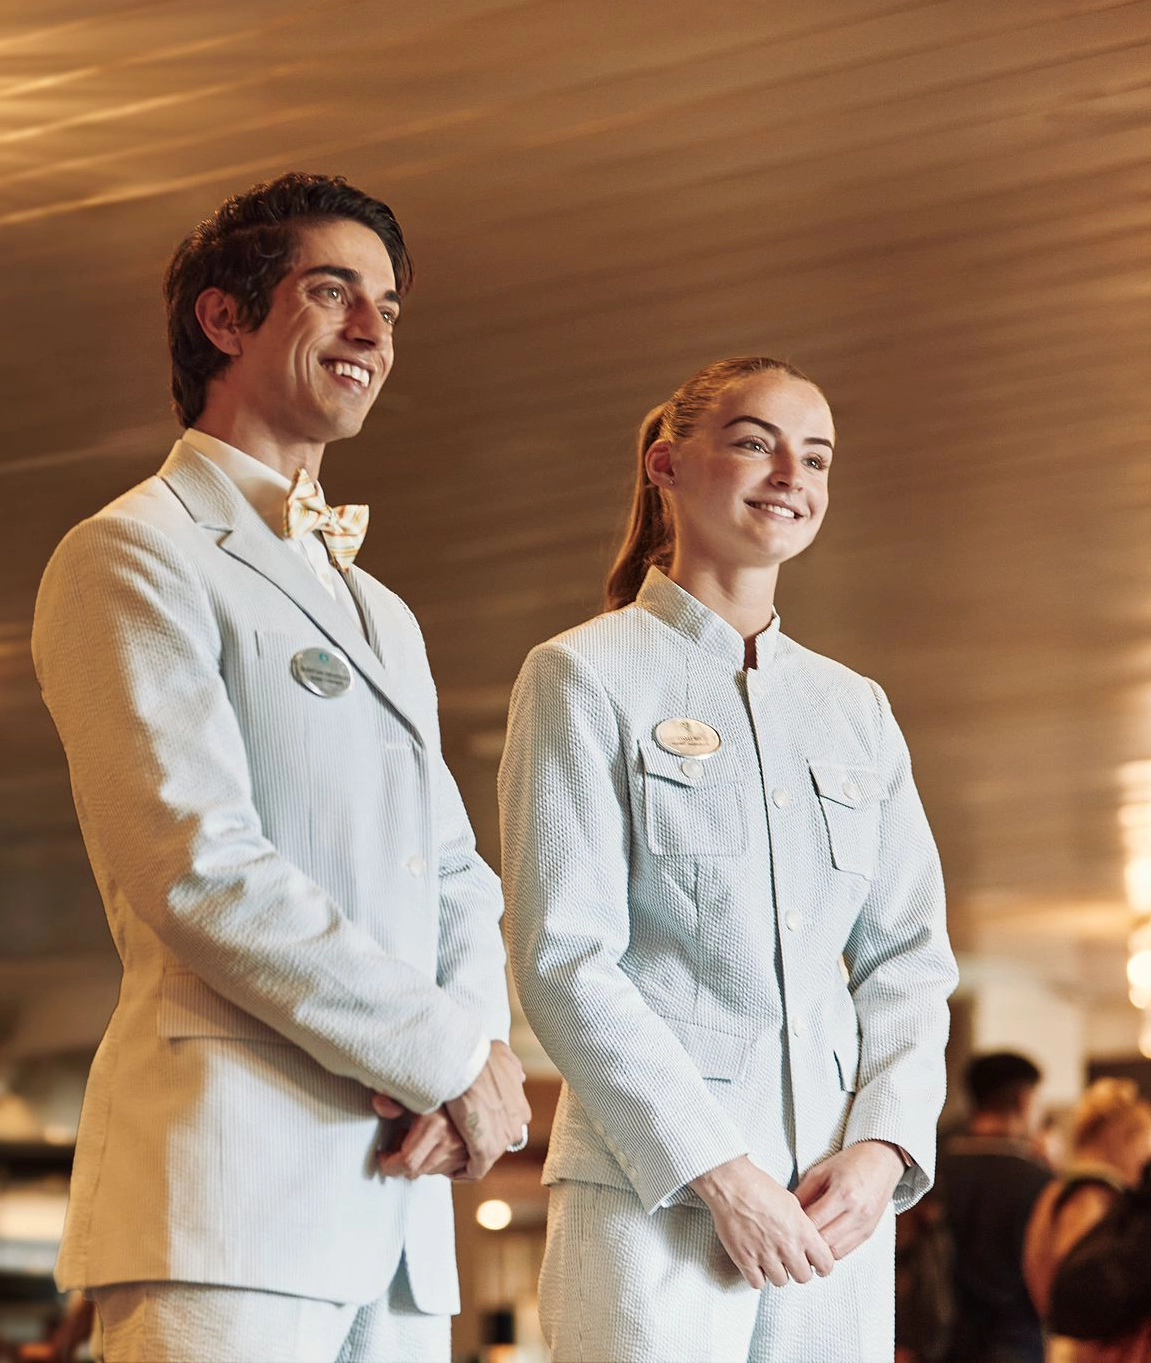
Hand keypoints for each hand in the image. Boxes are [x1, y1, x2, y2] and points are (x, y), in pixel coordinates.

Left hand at [374, 1098, 468, 1179]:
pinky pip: (442, 1171)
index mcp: (435, 1126)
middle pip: (414, 1171)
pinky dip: (431, 1162)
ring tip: (416, 1140)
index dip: (388, 1164)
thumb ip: (393, 1099)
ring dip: (416, 1162)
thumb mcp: (415, 1093)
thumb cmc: (439, 1091)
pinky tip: (431, 1145)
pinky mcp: (467, 1157)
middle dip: (399, 1164)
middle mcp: (449, 1142)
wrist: (469, 1090)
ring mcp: (460, 1152)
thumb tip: (378, 1103)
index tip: (382, 1155)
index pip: (407, 1162)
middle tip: (396, 1146)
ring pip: (426, 1172)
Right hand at [444, 1040, 531, 1180]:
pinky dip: (463, 1172)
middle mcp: (516, 1126)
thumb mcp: (503, 1057)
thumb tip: (520, 1077)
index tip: (475, 1122)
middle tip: (459, 1137)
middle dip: (481, 1139)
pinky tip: (449, 1169)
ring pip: (486, 1154)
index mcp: (520, 1108)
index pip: (507, 1123)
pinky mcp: (486, 1151)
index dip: (490, 1124)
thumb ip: (513, 1068)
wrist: (467, 1067)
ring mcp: (503, 1140)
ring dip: (470, 1154)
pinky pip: (476, 1170)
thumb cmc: (481, 1058)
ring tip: (449, 1153)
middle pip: (498, 1139)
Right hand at [690, 1155, 835, 1288]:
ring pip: (781, 1281)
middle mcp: (787, 1246)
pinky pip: (757, 1283)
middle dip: (798, 1269)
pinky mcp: (745, 1259)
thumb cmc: (758, 1186)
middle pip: (803, 1277)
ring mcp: (765, 1254)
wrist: (731, 1184)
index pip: (825, 1263)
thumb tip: (807, 1240)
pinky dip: (757, 1276)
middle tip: (792, 1262)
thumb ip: (802, 1226)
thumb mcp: (791, 1202)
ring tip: (771, 1260)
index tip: (816, 1264)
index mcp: (802, 1230)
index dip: (822, 1265)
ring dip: (777, 1272)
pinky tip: (756, 1264)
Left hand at [793, 1140, 904, 1259]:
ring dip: (819, 1250)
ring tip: (808, 1242)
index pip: (814, 1221)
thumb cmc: (850, 1163)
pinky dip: (832, 1250)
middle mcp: (856, 1212)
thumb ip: (803, 1192)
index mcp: (843, 1193)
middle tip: (794, 1237)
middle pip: (824, 1240)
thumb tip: (788, 1213)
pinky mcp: (869, 1232)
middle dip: (807, 1241)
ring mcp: (865, 1224)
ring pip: (835, 1251)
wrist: (881, 1161)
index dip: (797, 1226)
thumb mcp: (821, 1171)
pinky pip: (847, 1251)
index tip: (787, 1225)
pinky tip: (823, 1241)